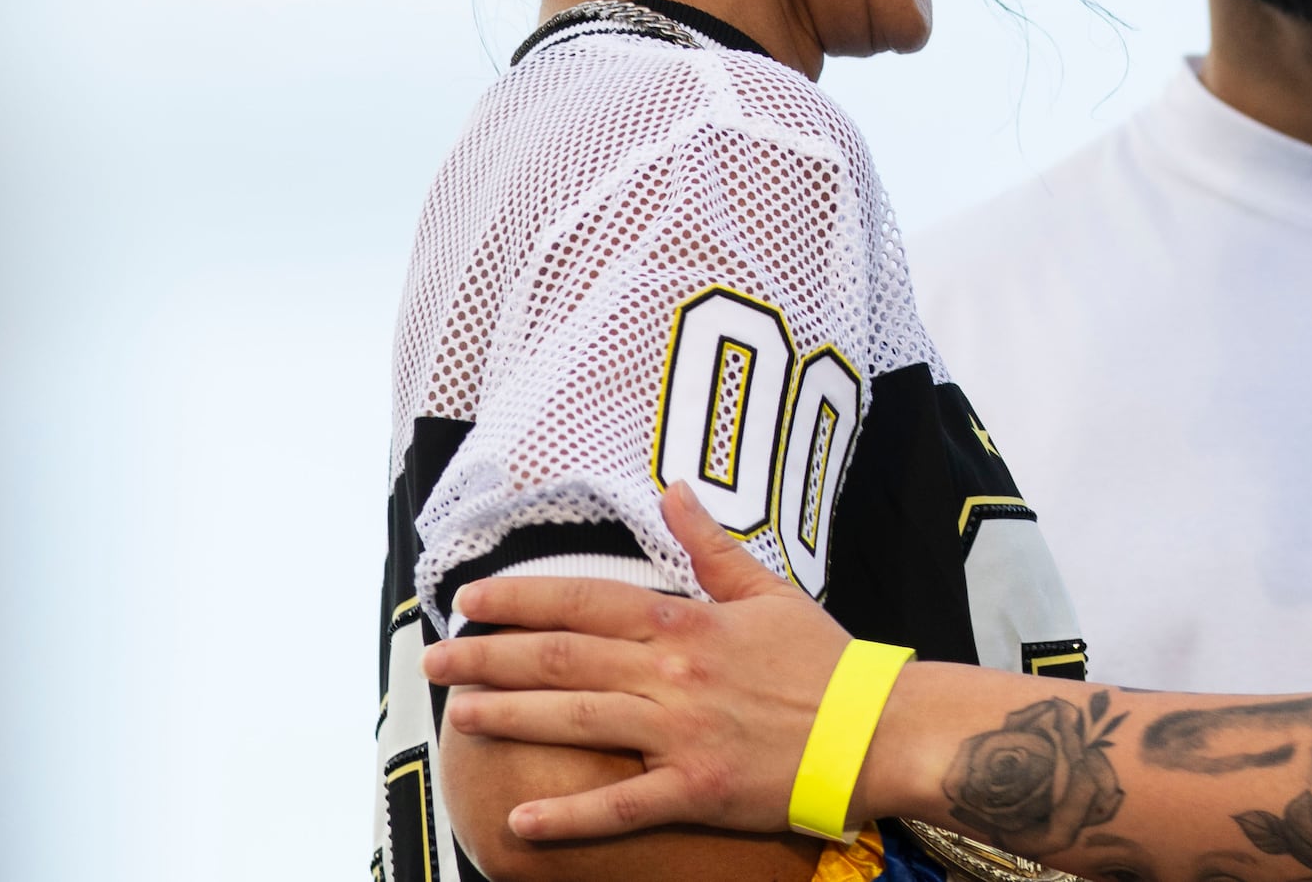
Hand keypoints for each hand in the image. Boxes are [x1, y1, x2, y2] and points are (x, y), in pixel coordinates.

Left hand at [421, 483, 845, 839]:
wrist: (878, 726)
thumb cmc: (825, 660)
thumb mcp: (769, 591)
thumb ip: (712, 545)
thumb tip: (674, 489)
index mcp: (688, 622)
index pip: (586, 601)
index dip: (522, 598)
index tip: (470, 600)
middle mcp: (674, 672)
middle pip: (563, 659)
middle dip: (490, 659)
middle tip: (433, 665)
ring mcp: (682, 732)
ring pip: (578, 721)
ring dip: (511, 719)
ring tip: (458, 718)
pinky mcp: (697, 788)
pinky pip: (620, 804)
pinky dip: (568, 816)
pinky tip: (520, 823)